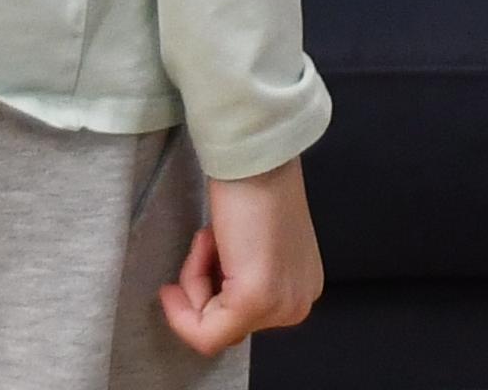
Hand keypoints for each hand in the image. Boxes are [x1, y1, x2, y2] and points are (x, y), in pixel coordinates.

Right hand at [158, 159, 318, 355]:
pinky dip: (186, 298)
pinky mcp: (256, 299)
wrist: (254, 154)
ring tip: (209, 237)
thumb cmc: (251, 185)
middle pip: (226, 329)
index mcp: (302, 289)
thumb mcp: (252, 245)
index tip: (192, 268)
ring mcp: (280, 305)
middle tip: (206, 242)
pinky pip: (205, 332)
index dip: (207, 294)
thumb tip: (213, 301)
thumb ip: (244, 277)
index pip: (242, 322)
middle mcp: (298, 303)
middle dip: (201, 287)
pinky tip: (202, 247)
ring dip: (194, 282)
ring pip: (211, 331)